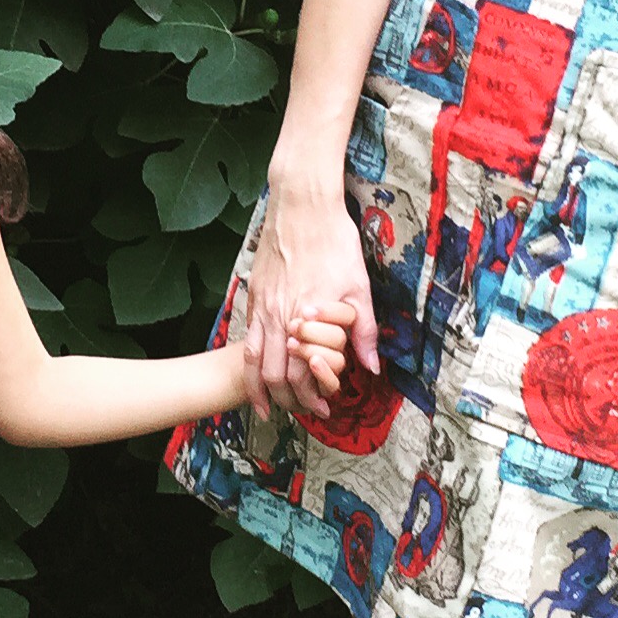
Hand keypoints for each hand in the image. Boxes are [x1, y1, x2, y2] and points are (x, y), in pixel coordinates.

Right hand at [233, 178, 376, 418]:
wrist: (302, 206)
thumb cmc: (333, 241)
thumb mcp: (359, 287)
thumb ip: (364, 331)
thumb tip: (371, 366)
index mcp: (307, 318)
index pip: (302, 373)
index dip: (311, 396)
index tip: (322, 407)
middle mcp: (279, 316)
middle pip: (273, 375)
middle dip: (285, 401)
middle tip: (299, 411)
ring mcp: (261, 306)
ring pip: (252, 361)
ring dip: (258, 389)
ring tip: (264, 406)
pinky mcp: (253, 295)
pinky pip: (247, 338)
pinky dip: (250, 362)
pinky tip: (257, 370)